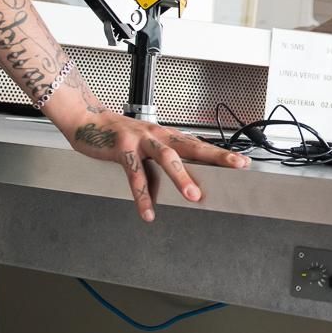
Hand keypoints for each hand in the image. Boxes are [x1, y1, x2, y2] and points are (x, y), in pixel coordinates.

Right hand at [65, 110, 249, 222]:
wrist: (88, 121)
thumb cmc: (119, 135)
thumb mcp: (147, 144)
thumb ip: (163, 159)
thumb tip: (181, 177)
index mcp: (167, 135)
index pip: (199, 144)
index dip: (221, 153)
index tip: (243, 162)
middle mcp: (158, 135)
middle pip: (192, 146)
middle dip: (216, 156)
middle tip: (236, 167)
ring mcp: (141, 140)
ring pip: (166, 158)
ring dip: (181, 176)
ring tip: (194, 195)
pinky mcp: (123, 149)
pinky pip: (135, 175)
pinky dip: (142, 195)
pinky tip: (148, 211)